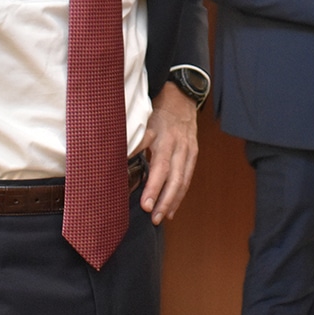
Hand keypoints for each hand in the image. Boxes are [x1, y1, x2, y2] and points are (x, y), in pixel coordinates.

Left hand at [138, 82, 198, 223]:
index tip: (146, 204)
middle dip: (165, 201)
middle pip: (175, 179)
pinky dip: (180, 194)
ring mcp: (189, 151)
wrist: (182, 96)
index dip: (154, 187)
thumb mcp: (144, 119)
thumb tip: (120, 159)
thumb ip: (136, 140)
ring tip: (161, 218)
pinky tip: (171, 208)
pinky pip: (187, 177)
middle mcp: (179, 146)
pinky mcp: (193, 154)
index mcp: (165, 138)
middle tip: (154, 218)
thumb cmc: (158, 109)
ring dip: (173, 201)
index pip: (161, 168)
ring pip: (183, 181)